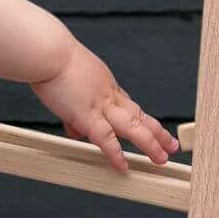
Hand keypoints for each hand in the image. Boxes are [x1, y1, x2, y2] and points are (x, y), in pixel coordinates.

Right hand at [30, 41, 177, 174]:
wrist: (48, 51)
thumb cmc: (50, 59)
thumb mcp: (67, 80)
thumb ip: (73, 107)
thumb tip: (75, 129)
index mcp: (104, 83)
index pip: (126, 104)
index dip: (139, 117)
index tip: (150, 126)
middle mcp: (108, 94)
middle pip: (138, 115)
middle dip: (156, 131)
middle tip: (170, 144)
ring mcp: (100, 105)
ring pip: (132, 127)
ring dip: (149, 143)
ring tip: (161, 158)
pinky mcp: (86, 115)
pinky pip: (105, 139)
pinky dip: (115, 153)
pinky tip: (123, 166)